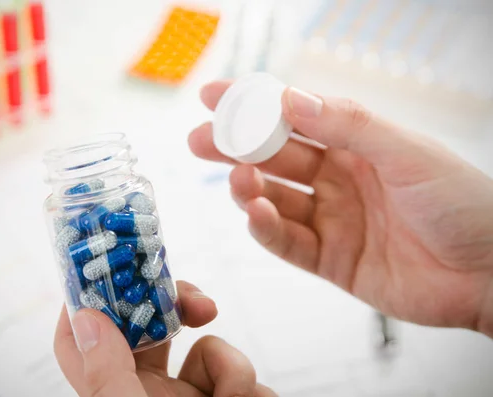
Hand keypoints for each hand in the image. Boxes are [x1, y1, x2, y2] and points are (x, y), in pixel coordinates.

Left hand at [55, 281, 276, 395]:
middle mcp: (145, 396)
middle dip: (175, 306)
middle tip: (199, 303)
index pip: (80, 341)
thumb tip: (85, 318)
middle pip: (148, 328)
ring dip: (229, 368)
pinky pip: (239, 374)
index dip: (86, 301)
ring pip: (207, 348)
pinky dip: (250, 388)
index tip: (106, 267)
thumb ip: (105, 376)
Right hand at [189, 81, 492, 337]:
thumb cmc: (463, 204)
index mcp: (358, 144)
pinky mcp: (331, 259)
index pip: (295, 117)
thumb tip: (290, 100)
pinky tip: (256, 215)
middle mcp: (340, 178)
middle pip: (275, 158)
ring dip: (250, 189)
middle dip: (236, 147)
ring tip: (238, 180)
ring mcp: (333, 219)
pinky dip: (268, 229)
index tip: (215, 96)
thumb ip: (348, 126)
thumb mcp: (407, 153)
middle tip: (201, 140)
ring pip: (276, 200)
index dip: (254, 106)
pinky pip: (289, 242)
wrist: (491, 274)